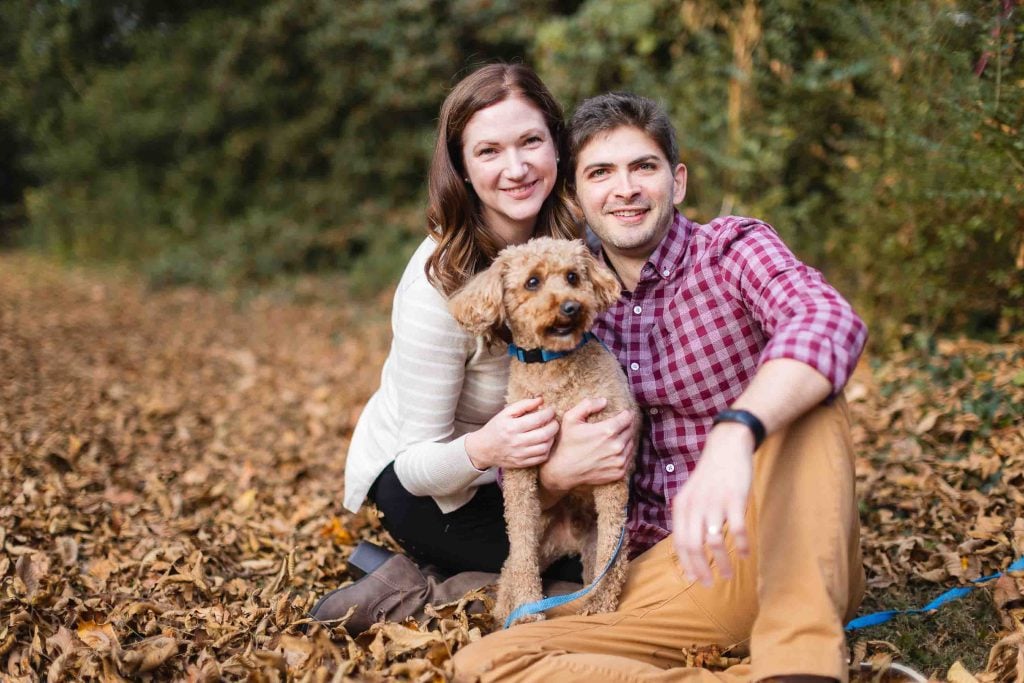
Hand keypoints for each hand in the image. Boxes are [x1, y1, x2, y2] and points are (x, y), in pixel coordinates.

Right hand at [465, 397, 558, 469]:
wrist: (483, 448)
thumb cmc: (496, 427)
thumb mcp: (506, 412)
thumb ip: (524, 404)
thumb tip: (541, 400)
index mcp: (512, 427)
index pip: (538, 419)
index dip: (549, 413)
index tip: (551, 410)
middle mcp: (516, 442)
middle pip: (544, 434)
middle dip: (554, 425)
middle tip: (554, 421)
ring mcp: (520, 454)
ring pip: (545, 447)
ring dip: (552, 438)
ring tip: (550, 431)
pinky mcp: (522, 463)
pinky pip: (541, 457)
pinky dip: (547, 449)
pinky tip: (545, 442)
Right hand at [539, 397, 633, 497]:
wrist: (563, 471)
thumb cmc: (566, 443)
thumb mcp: (571, 418)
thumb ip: (588, 405)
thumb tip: (605, 401)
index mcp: (608, 431)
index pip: (628, 417)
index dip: (625, 414)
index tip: (621, 414)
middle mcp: (617, 446)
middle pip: (630, 430)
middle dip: (624, 426)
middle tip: (614, 427)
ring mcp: (619, 461)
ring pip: (630, 444)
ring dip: (625, 440)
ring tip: (612, 439)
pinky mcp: (619, 473)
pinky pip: (628, 458)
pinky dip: (623, 453)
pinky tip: (612, 452)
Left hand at [671, 422, 753, 585]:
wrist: (726, 448)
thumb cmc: (710, 477)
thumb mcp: (692, 496)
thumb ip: (689, 519)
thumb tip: (689, 549)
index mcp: (682, 507)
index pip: (679, 542)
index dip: (686, 563)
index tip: (693, 580)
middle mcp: (695, 506)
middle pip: (694, 546)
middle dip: (701, 569)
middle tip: (709, 585)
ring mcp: (715, 503)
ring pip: (715, 542)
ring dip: (722, 563)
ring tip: (728, 575)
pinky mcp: (734, 499)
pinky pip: (738, 529)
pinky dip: (741, 545)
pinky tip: (745, 555)